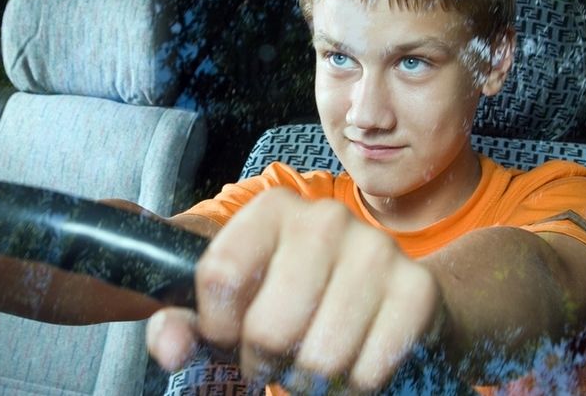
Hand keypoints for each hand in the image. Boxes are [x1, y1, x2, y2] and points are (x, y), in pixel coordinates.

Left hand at [147, 188, 446, 391]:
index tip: (230, 336)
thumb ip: (185, 327)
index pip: (219, 276)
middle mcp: (325, 217)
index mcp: (273, 208)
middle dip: (265, 363)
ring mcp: (376, 249)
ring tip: (310, 363)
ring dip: (308, 382)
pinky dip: (351, 389)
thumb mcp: (233, 308)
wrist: (387, 296)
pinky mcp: (416, 289)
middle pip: (268, 327)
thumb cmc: (297, 302)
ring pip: (319, 358)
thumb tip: (170, 348)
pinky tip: (350, 365)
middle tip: (274, 360)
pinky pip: (367, 372)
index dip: (217, 327)